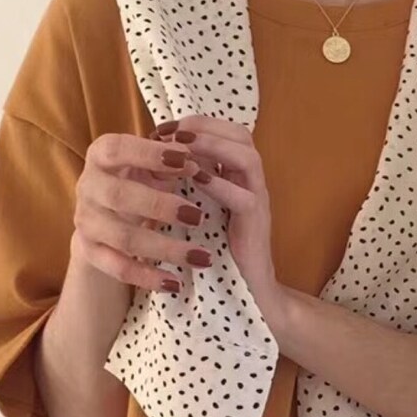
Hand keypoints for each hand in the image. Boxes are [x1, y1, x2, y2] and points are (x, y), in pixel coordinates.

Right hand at [71, 130, 216, 292]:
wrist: (102, 216)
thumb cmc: (134, 182)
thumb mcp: (149, 167)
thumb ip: (170, 163)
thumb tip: (194, 163)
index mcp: (100, 156)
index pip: (118, 150)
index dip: (149, 153)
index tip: (186, 159)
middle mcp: (87, 186)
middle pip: (119, 196)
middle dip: (160, 206)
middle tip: (198, 216)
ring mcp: (86, 221)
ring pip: (124, 238)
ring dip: (165, 248)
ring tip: (202, 257)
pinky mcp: (90, 251)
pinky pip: (119, 268)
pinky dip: (148, 277)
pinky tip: (176, 283)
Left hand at [152, 115, 288, 325]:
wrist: (246, 291)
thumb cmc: (218, 252)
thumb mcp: (200, 211)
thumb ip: (190, 185)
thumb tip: (157, 162)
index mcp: (239, 178)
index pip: (227, 132)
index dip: (197, 124)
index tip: (164, 129)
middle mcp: (253, 184)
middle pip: (242, 135)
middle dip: (204, 128)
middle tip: (172, 133)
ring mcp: (258, 202)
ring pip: (247, 158)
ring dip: (213, 148)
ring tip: (182, 150)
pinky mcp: (256, 226)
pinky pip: (243, 197)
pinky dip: (219, 184)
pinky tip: (195, 181)